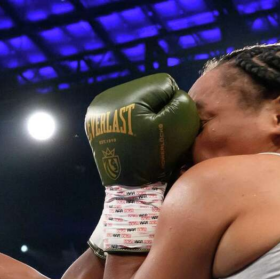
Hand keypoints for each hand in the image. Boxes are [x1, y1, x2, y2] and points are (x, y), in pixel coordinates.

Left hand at [85, 73, 199, 253]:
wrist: (127, 191)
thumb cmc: (153, 158)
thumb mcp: (177, 127)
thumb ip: (182, 102)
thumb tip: (175, 95)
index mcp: (122, 94)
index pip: (164, 85)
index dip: (174, 107)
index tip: (167, 129)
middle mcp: (104, 99)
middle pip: (147, 94)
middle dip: (158, 111)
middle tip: (156, 136)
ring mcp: (97, 113)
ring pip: (136, 105)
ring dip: (145, 118)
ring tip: (145, 140)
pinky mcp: (96, 126)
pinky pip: (123, 118)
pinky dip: (132, 127)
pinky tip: (134, 142)